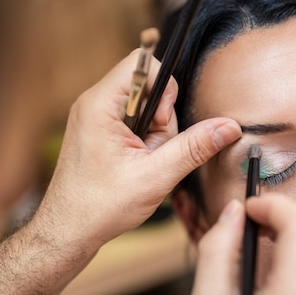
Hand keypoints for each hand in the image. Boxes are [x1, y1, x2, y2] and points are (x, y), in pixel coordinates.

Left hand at [33, 48, 241, 249]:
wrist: (68, 231)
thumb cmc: (99, 207)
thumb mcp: (156, 177)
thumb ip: (194, 147)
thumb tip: (228, 127)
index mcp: (99, 105)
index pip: (142, 63)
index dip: (164, 88)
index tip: (160, 124)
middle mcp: (93, 104)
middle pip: (148, 87)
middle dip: (161, 122)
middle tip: (151, 154)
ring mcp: (95, 118)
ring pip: (144, 108)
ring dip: (154, 137)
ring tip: (142, 165)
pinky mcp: (99, 132)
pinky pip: (134, 123)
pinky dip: (144, 143)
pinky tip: (137, 166)